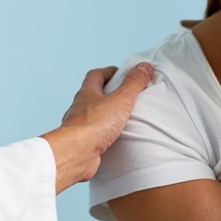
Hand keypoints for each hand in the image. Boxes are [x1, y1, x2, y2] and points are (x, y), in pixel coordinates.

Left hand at [42, 63, 152, 192]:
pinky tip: (114, 139)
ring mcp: (80, 126)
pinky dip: (104, 134)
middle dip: (108, 93)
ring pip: (93, 116)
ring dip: (105, 115)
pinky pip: (94, 135)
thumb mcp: (121, 100)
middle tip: (124, 95)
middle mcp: (80, 108)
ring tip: (122, 118)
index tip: (121, 73)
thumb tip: (143, 67)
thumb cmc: (93, 125)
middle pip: (93, 95)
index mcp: (87, 93)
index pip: (96, 75)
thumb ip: (133, 83)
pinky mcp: (83, 143)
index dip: (108, 72)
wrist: (76, 153)